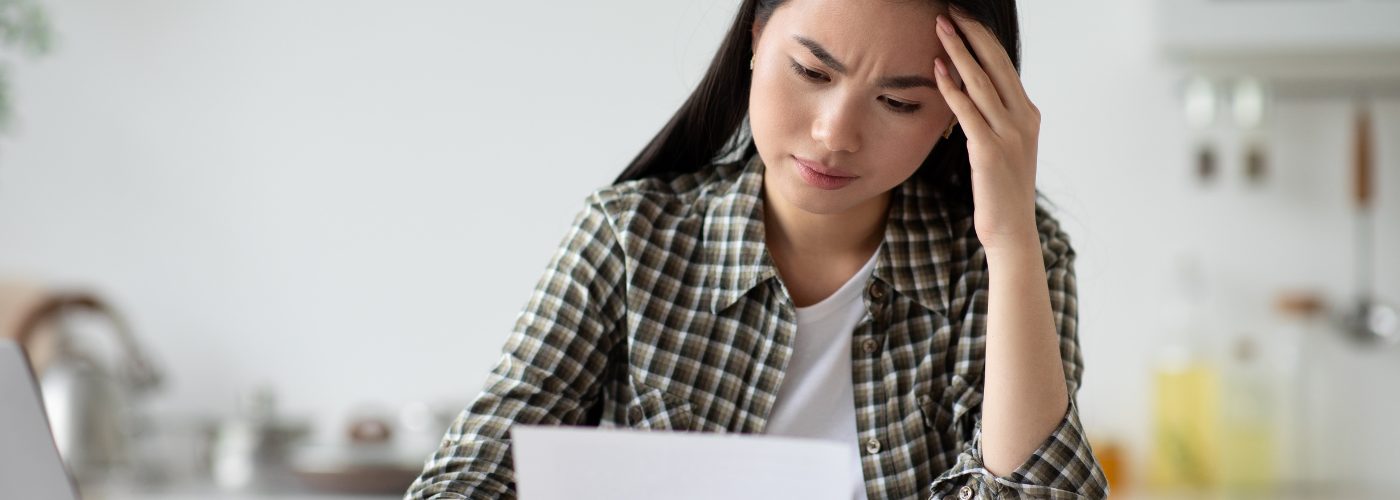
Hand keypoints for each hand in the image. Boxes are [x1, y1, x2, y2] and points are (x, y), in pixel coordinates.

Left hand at [934, 12, 1041, 254]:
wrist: (1012, 230)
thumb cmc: (1001, 190)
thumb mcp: (1004, 146)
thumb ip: (994, 119)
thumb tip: (972, 92)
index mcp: (1028, 113)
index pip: (1004, 65)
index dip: (984, 38)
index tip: (965, 18)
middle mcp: (1023, 118)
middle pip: (996, 63)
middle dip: (973, 33)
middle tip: (951, 11)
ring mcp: (1009, 134)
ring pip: (981, 81)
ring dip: (958, 52)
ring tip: (940, 27)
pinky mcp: (989, 151)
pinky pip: (968, 111)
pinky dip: (952, 88)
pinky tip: (936, 71)